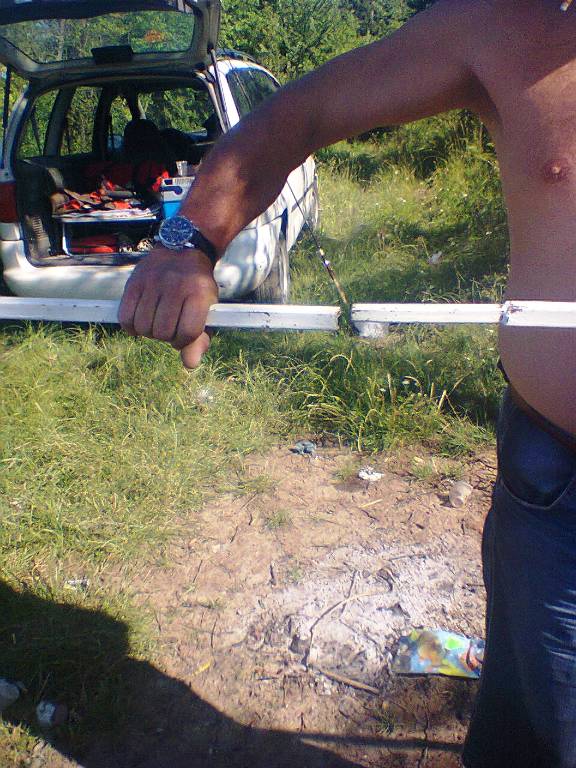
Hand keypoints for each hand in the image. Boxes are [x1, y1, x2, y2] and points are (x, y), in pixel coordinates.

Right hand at [118, 247, 217, 367]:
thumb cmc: (196, 289)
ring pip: (143, 327)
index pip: (188, 332)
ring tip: (156, 321)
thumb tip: (190, 365)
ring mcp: (153, 283)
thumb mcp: (206, 311)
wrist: (182, 251)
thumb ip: (200, 339)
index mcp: (199, 294)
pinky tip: (140, 321)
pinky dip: (131, 327)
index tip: (183, 336)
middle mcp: (175, 286)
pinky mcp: (134, 282)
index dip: (183, 341)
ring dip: (149, 332)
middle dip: (165, 337)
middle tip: (169, 326)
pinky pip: (125, 317)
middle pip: (162, 332)